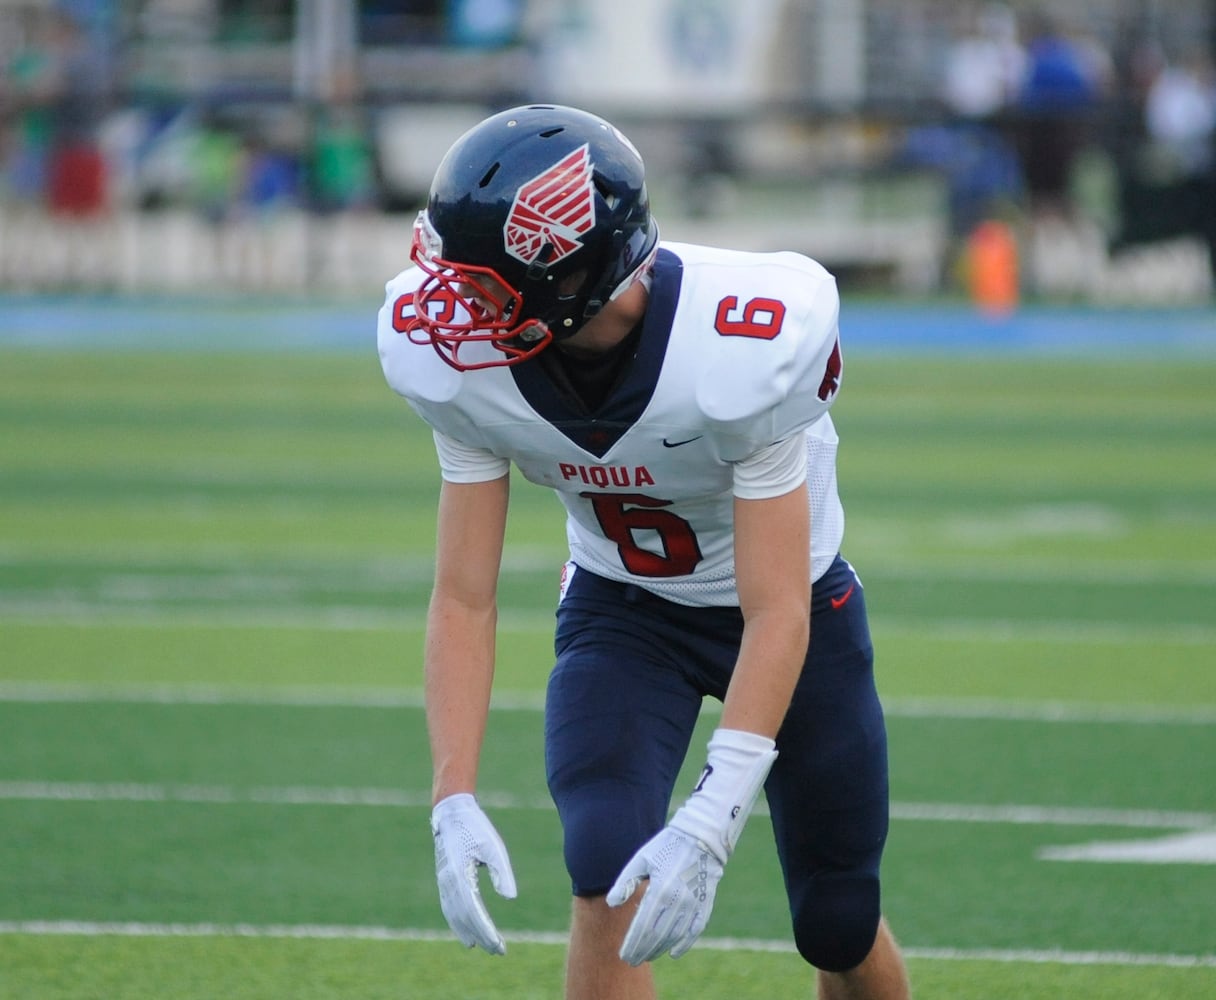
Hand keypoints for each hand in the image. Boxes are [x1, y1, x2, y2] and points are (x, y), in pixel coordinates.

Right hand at [430, 793, 517, 954]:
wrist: (451, 812)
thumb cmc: (476, 827)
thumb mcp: (494, 847)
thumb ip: (502, 873)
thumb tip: (510, 898)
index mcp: (461, 876)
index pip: (474, 913)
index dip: (486, 932)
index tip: (499, 946)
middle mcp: (449, 883)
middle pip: (464, 918)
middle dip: (480, 936)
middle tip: (497, 950)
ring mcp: (444, 881)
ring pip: (453, 914)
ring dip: (467, 931)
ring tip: (479, 945)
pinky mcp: (444, 878)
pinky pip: (448, 906)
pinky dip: (456, 921)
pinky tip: (465, 928)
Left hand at [607, 825, 723, 962]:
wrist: (701, 837)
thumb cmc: (666, 846)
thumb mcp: (641, 859)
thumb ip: (625, 882)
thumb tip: (610, 903)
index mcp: (659, 890)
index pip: (642, 926)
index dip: (633, 943)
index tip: (623, 955)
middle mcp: (677, 901)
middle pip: (657, 935)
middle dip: (643, 950)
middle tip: (632, 961)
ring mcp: (693, 904)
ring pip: (674, 936)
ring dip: (660, 949)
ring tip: (648, 957)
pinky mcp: (705, 904)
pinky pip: (694, 930)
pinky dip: (684, 944)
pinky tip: (674, 953)